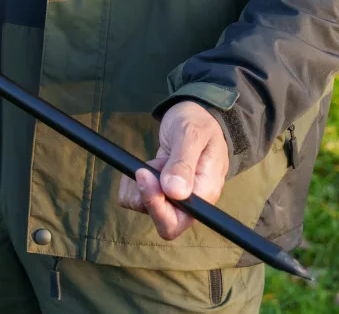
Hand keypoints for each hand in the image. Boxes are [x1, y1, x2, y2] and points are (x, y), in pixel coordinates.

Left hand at [118, 100, 229, 239]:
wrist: (194, 116)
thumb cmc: (198, 122)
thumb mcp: (191, 134)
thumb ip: (183, 162)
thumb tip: (175, 193)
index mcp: (205, 192)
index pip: (177, 221)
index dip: (156, 207)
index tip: (144, 175)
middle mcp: (190, 202)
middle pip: (162, 222)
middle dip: (144, 196)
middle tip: (144, 168)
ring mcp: (174, 199)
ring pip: (143, 207)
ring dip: (140, 184)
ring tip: (157, 161)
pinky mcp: (160, 192)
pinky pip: (135, 197)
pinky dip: (134, 181)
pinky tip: (150, 165)